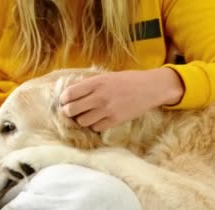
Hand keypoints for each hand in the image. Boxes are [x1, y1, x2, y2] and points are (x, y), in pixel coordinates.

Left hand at [59, 68, 183, 130]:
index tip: (65, 101)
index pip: (69, 93)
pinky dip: (94, 125)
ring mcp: (107, 110)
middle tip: (72, 111)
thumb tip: (71, 91)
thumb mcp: (107, 76)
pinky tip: (98, 119)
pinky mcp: (115, 120)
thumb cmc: (128, 80)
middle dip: (68, 111)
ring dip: (82, 119)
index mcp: (96, 82)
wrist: (150, 88)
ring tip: (86, 115)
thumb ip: (90, 84)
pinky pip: (95, 127)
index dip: (63, 99)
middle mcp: (99, 97)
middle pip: (71, 110)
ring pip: (82, 121)